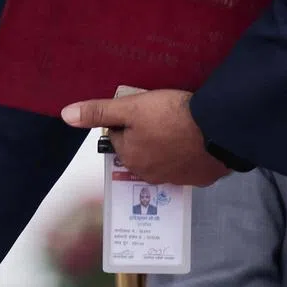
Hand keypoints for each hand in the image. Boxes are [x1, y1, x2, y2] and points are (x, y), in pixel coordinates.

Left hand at [61, 89, 228, 185]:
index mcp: (131, 158)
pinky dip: (190, 154)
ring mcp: (178, 179)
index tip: (145, 110)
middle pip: (141, 149)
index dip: (130, 120)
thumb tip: (65, 116)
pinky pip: (189, 165)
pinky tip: (197, 140)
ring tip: (182, 126)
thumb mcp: (130, 107)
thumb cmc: (171, 115)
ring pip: (164, 158)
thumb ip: (98, 112)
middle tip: (165, 116)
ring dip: (169, 145)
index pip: (121, 137)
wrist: (220, 128)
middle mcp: (151, 175)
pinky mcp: (202, 178)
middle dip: (148, 135)